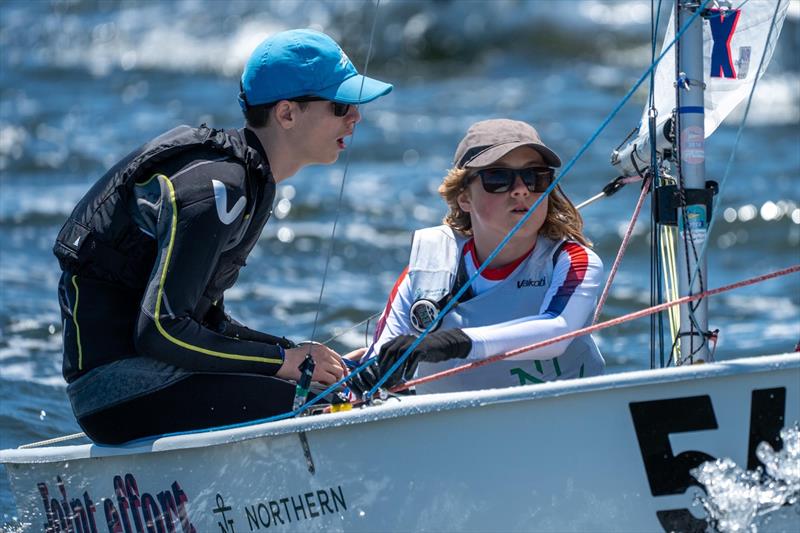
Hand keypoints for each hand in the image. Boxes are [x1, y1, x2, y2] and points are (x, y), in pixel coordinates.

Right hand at [277, 344, 344, 384]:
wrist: (283, 361)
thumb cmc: (291, 358)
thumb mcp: (308, 351)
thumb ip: (319, 357)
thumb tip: (326, 366)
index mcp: (322, 348)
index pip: (338, 357)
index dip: (340, 366)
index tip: (340, 372)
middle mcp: (325, 354)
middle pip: (340, 365)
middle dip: (338, 373)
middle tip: (333, 379)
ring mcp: (323, 363)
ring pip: (338, 372)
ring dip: (335, 379)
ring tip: (327, 382)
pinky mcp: (320, 373)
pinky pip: (332, 380)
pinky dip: (330, 383)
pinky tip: (323, 384)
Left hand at [348, 329, 471, 394]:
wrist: (442, 345)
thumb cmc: (423, 351)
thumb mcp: (409, 352)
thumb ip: (398, 358)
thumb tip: (386, 372)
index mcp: (399, 339)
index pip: (384, 348)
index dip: (381, 361)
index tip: (380, 372)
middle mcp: (404, 339)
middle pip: (390, 353)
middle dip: (386, 368)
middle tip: (386, 380)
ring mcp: (414, 343)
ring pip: (401, 357)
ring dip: (396, 371)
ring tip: (395, 381)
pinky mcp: (422, 349)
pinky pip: (413, 361)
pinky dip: (409, 370)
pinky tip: (407, 378)